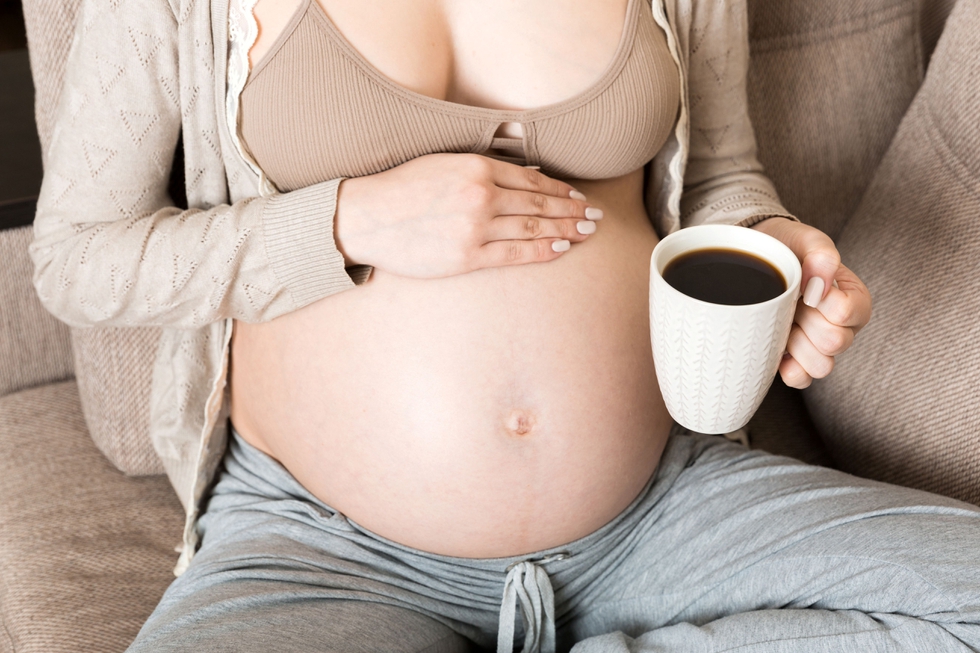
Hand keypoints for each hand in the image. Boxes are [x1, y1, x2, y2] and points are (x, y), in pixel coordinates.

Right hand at [333, 153, 599, 277]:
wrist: (367, 217)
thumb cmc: (402, 188)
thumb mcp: (444, 164)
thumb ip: (483, 168)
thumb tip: (525, 176)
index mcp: (476, 167)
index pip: (531, 179)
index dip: (559, 189)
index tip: (577, 196)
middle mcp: (481, 195)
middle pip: (539, 204)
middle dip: (571, 210)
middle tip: (593, 217)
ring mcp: (475, 228)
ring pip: (532, 228)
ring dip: (563, 230)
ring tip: (584, 233)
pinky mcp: (466, 256)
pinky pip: (514, 254)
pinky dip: (541, 250)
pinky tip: (559, 249)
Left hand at [751, 218, 871, 388]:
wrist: (758, 260)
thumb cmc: (788, 250)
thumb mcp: (804, 240)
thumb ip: (820, 252)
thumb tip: (821, 281)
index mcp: (854, 298)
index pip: (848, 313)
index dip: (822, 302)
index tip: (805, 287)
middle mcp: (844, 327)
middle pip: (835, 343)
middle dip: (807, 322)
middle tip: (792, 303)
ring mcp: (821, 348)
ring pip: (821, 366)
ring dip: (797, 345)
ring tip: (784, 323)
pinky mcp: (798, 361)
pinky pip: (802, 380)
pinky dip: (788, 369)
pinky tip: (777, 348)